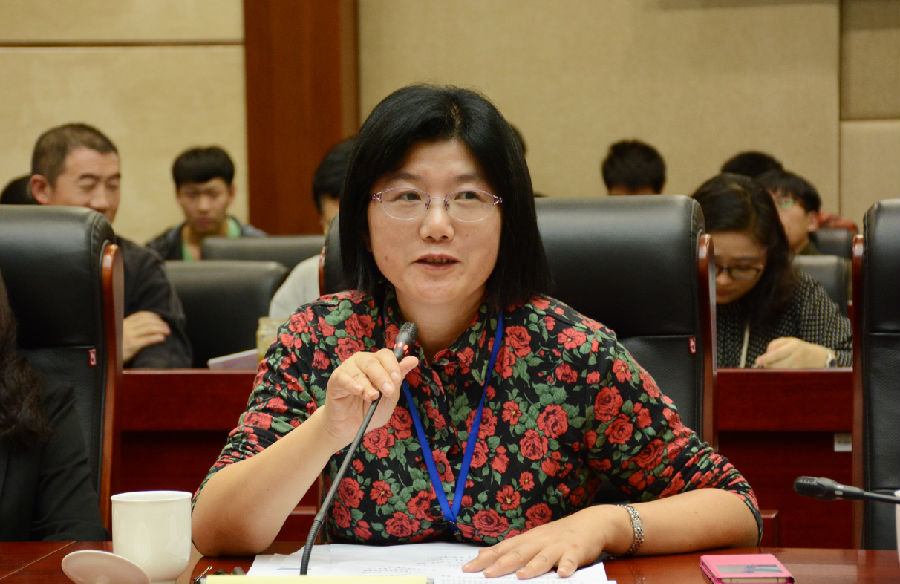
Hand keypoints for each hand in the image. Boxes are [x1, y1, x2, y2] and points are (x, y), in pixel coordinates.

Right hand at [122, 310, 170, 361]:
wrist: (108, 357)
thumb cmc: (117, 346)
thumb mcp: (122, 334)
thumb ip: (132, 328)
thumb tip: (150, 324)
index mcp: (124, 323)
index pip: (140, 315)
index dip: (152, 315)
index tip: (159, 318)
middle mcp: (127, 328)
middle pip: (147, 321)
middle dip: (159, 322)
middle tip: (166, 326)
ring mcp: (129, 336)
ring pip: (149, 328)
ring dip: (160, 329)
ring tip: (167, 331)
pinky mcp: (132, 345)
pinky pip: (147, 339)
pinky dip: (156, 337)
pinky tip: (162, 338)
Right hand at [321, 349, 418, 446]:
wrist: (352, 427)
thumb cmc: (371, 410)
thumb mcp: (390, 396)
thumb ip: (398, 379)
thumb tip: (413, 359)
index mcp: (377, 363)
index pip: (386, 355)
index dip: (392, 365)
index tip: (397, 379)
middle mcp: (362, 362)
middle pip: (373, 361)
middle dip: (382, 376)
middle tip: (388, 391)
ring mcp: (347, 369)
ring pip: (359, 371)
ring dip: (368, 385)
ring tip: (372, 397)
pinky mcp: (335, 380)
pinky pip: (343, 378)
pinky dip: (352, 384)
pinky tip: (359, 391)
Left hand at [462, 506, 622, 578]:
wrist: (589, 523)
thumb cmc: (556, 536)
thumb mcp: (531, 540)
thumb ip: (509, 549)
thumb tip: (482, 555)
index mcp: (526, 540)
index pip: (501, 550)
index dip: (484, 559)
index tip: (467, 569)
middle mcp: (539, 541)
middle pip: (518, 553)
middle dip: (501, 564)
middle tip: (486, 575)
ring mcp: (557, 546)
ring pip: (543, 557)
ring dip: (532, 566)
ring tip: (521, 576)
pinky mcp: (576, 551)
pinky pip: (571, 560)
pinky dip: (567, 566)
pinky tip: (563, 574)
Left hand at [754, 336, 830, 368]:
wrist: (819, 358)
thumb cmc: (799, 348)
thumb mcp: (789, 341)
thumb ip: (775, 345)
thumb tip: (765, 355)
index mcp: (794, 346)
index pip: (777, 353)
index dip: (766, 358)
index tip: (758, 361)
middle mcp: (797, 357)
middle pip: (777, 365)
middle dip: (767, 365)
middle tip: (763, 363)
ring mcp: (798, 367)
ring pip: (779, 372)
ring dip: (772, 370)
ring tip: (774, 364)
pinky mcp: (799, 375)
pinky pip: (784, 376)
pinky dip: (778, 373)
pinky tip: (780, 369)